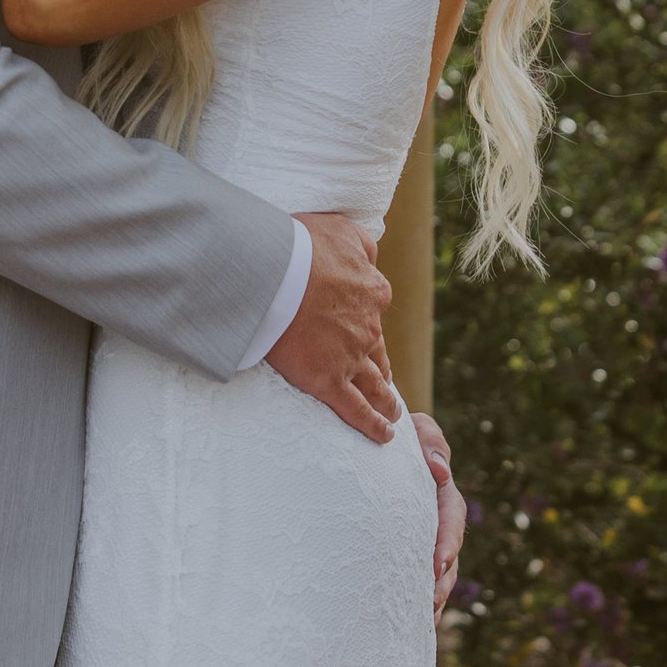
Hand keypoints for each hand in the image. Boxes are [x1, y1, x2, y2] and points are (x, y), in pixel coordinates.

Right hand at [265, 212, 396, 443]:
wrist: (274, 274)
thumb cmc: (301, 246)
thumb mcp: (341, 230)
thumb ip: (361, 245)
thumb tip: (372, 256)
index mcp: (371, 291)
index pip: (375, 307)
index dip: (369, 318)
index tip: (365, 327)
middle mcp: (368, 328)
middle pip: (379, 352)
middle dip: (384, 369)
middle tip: (386, 381)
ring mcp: (350, 358)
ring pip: (376, 385)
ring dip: (387, 400)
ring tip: (393, 414)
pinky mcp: (328, 382)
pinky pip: (357, 410)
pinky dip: (373, 425)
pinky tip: (384, 436)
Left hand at [411, 409, 467, 613]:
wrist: (375, 437)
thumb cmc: (397, 432)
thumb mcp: (416, 429)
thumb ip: (430, 442)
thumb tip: (440, 472)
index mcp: (441, 492)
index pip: (450, 518)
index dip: (447, 543)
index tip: (438, 565)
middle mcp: (436, 517)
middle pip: (447, 554)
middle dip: (442, 580)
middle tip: (431, 602)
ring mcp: (423, 535)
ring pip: (436, 571)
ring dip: (433, 595)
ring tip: (423, 620)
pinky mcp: (405, 547)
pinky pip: (414, 575)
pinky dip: (415, 598)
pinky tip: (410, 621)